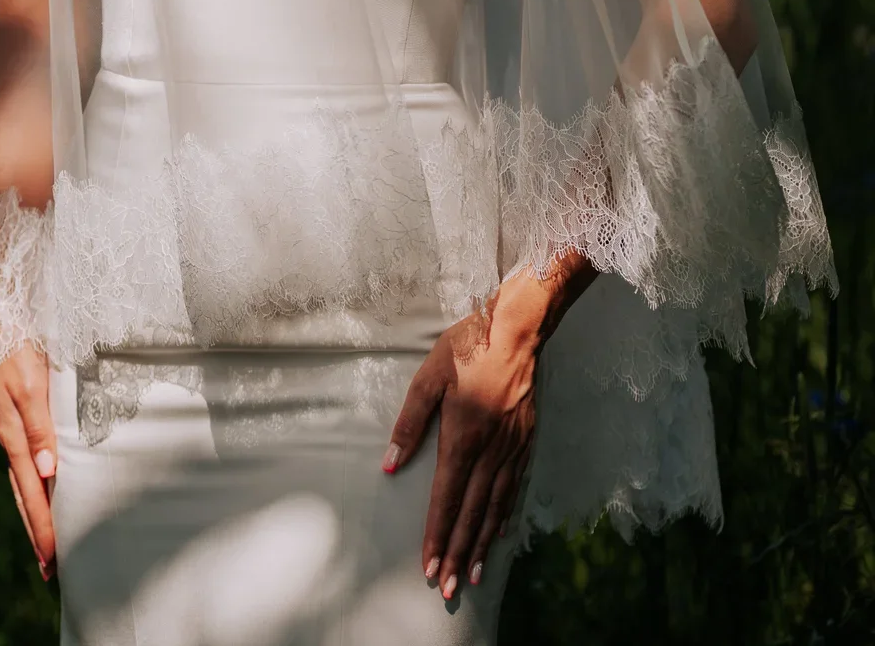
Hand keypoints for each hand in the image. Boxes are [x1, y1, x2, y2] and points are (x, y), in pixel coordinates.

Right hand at [0, 345, 56, 579]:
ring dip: (37, 514)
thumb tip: (46, 472)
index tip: (52, 554)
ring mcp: (14, 432)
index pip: (32, 492)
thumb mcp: (33, 389)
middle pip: (25, 496)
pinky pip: (27, 465)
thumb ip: (40, 429)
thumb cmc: (21, 355)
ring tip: (48, 544)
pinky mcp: (20, 422)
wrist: (2, 326)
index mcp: (15, 437)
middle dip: (38, 531)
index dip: (43, 524)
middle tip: (50, 566)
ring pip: (25, 484)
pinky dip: (35, 488)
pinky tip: (44, 495)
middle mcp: (13, 440)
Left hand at [382, 256, 595, 599]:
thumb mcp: (429, 377)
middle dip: (457, 551)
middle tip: (447, 587)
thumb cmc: (466, 348)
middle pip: (472, 512)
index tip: (428, 565)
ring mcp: (512, 447)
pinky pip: (513, 488)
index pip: (447, 497)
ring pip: (495, 506)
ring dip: (481, 543)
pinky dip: (503, 515)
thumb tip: (391, 464)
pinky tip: (496, 531)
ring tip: (471, 574)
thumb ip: (410, 422)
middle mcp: (490, 450)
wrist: (516, 329)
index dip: (437, 534)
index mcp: (463, 436)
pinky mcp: (525, 439)